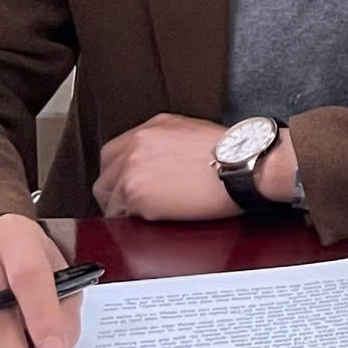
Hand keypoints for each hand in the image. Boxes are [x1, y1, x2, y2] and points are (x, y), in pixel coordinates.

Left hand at [93, 113, 242, 220]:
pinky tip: (156, 216)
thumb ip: (165, 143)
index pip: (114, 153)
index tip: (127, 184)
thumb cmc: (231, 153)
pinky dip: (134, 219)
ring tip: (149, 212)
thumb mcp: (193, 133)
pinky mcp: (135, 194)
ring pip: (109, 197)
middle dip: (115, 192)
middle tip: (132, 204)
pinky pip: (121, 214)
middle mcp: (136, 145)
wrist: (242, 166)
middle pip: (105, 175)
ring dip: (125, 207)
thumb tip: (158, 164)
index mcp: (151, 128)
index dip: (119, 174)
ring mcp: (132, 169)